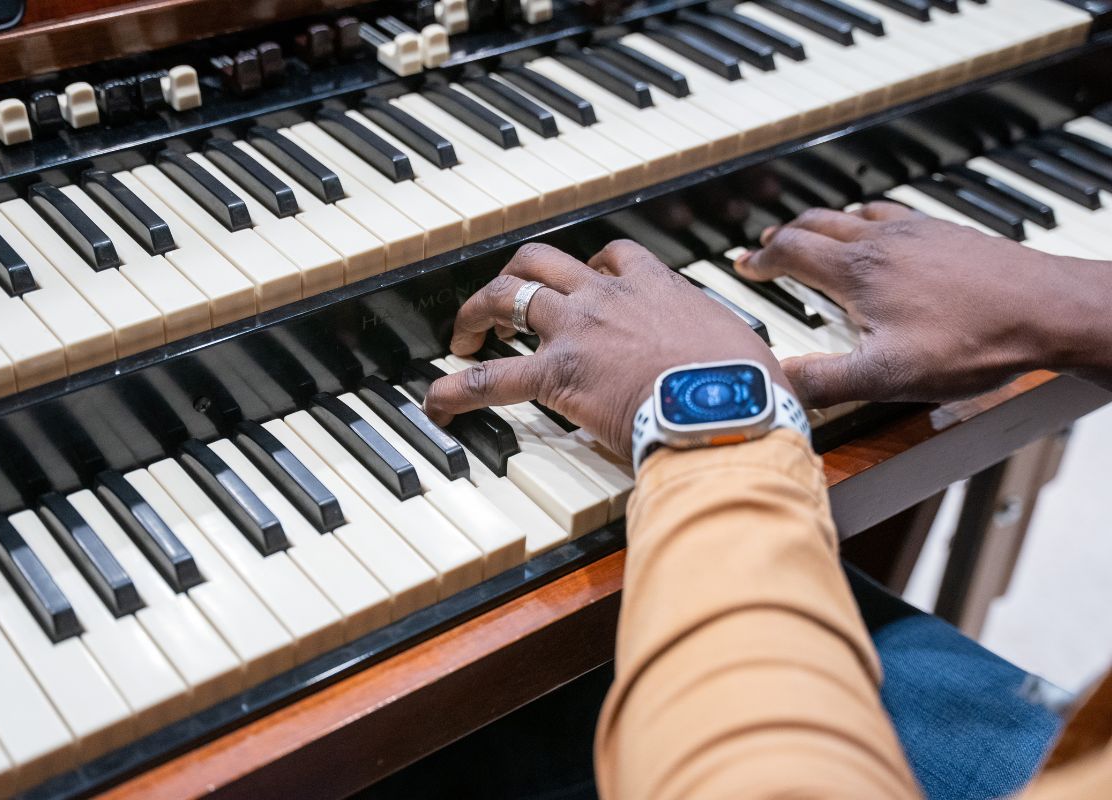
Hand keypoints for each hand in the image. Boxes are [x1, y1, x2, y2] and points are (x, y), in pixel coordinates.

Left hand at [424, 241, 786, 459]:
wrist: (727, 411)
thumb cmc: (745, 390)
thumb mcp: (747, 356)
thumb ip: (738, 357)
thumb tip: (775, 382)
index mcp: (657, 287)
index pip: (613, 256)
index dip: (588, 266)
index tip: (580, 281)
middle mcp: (609, 297)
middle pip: (541, 262)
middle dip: (513, 278)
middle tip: (500, 306)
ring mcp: (578, 331)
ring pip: (507, 297)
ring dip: (476, 314)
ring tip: (460, 339)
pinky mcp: (558, 375)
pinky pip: (492, 377)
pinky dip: (457, 389)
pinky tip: (435, 401)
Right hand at [735, 202, 1104, 407]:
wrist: (1048, 310)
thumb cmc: (972, 342)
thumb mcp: (886, 377)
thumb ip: (824, 382)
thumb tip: (775, 386)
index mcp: (857, 271)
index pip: (791, 252)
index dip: (761, 260)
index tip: (746, 266)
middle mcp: (882, 241)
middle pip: (816, 224)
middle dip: (786, 236)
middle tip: (769, 246)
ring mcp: (918, 232)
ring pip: (855, 214)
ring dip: (824, 223)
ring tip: (815, 233)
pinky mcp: (948, 233)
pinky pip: (895, 213)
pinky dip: (871, 218)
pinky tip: (885, 233)